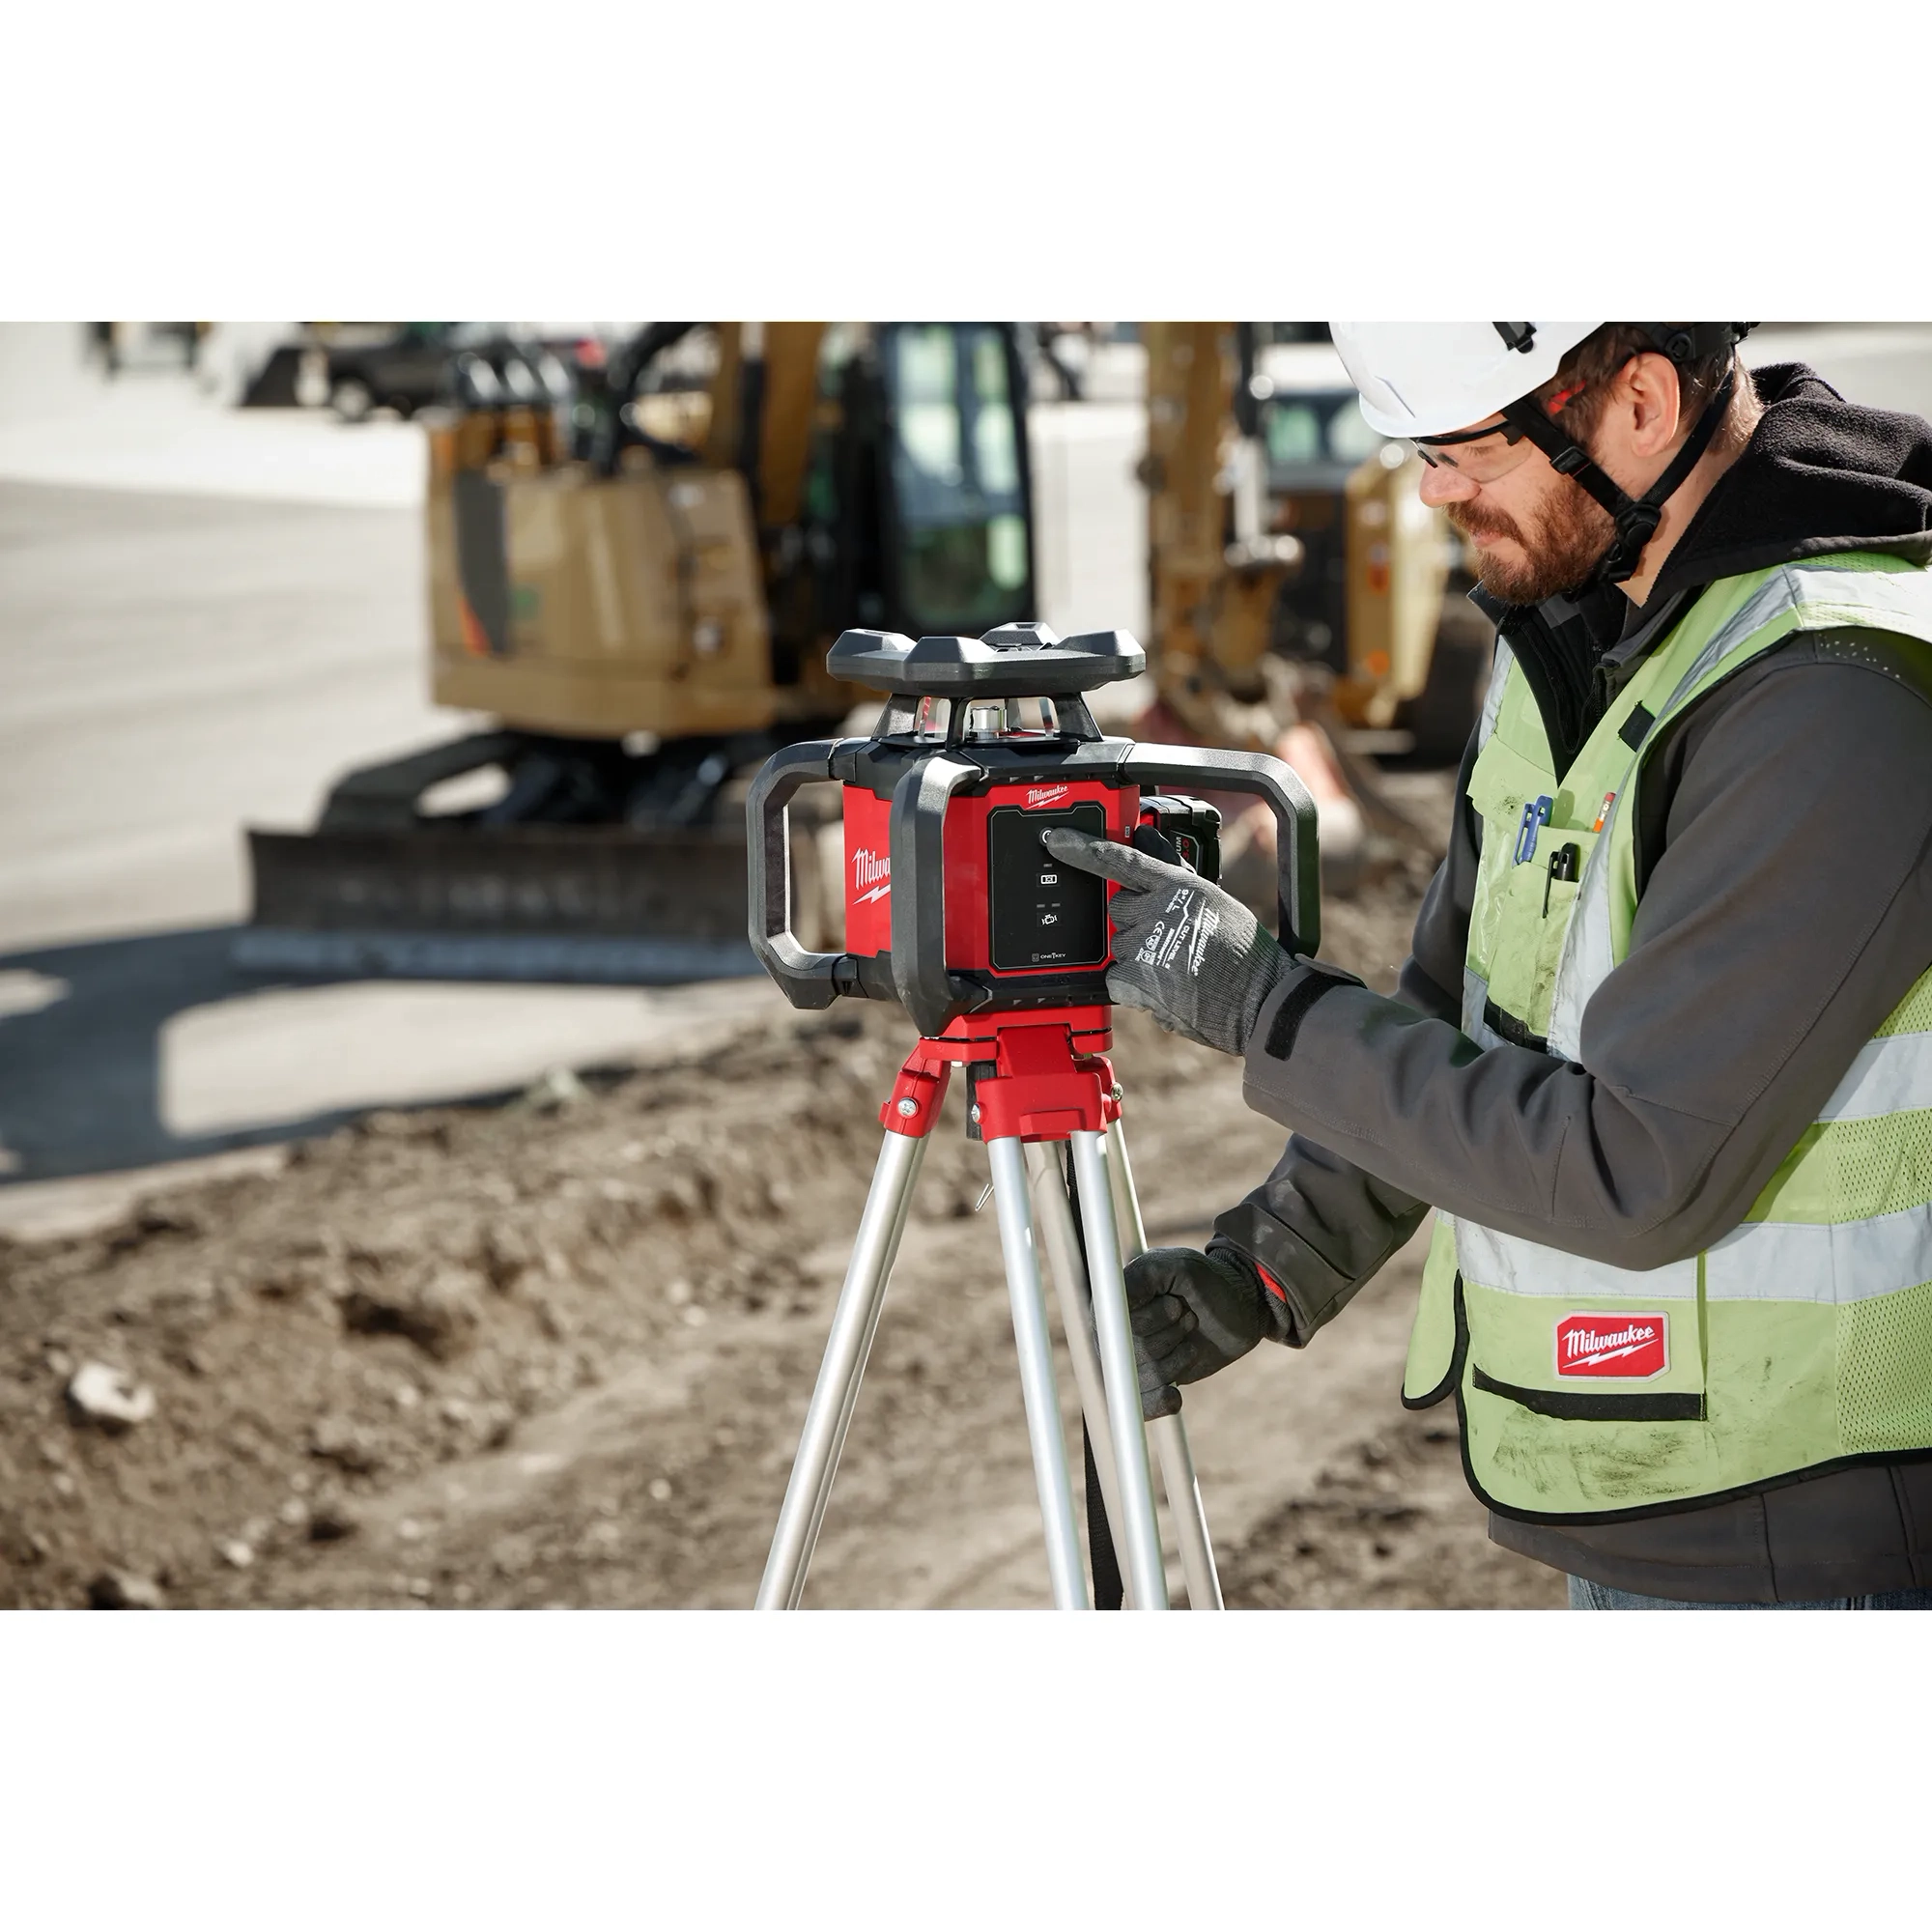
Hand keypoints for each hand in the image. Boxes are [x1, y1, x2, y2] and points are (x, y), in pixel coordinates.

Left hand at [1040, 825, 1288, 1055]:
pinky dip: (1134, 984)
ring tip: (1175, 966)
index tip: (1057, 841)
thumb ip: (1173, 873)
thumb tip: (1145, 839)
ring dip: (1138, 954)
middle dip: (1135, 921)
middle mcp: (1158, 912)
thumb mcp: (1214, 900)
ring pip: (1119, 945)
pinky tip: (1164, 985)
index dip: (1084, 849)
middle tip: (1168, 938)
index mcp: (1179, 886)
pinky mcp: (1136, 981)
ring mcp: (1144, 947)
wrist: (1258, 1001)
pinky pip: (1116, 977)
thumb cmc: (1245, 954)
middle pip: (1118, 909)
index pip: (1121, 860)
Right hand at [1125, 1244, 1277, 1417]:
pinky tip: (1174, 1393)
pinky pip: (1143, 1406)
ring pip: (1141, 1380)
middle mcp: (1116, 1333)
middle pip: (1130, 1354)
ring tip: (1190, 1338)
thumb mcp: (1180, 1266)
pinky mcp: (1152, 1383)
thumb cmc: (1208, 1281)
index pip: (1115, 1325)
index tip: (1175, 1305)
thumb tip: (1113, 1300)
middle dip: (1169, 1337)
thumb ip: (1144, 1277)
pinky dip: (1160, 1402)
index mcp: (1115, 1302)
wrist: (1239, 1307)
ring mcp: (1134, 1360)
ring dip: (1174, 1362)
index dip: (1149, 1321)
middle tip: (1188, 1317)